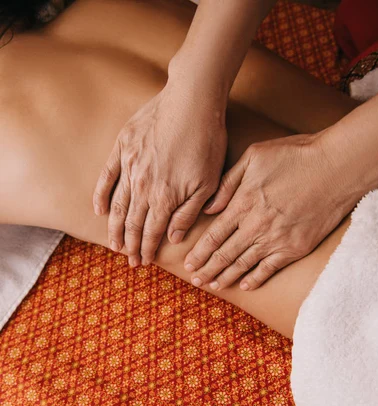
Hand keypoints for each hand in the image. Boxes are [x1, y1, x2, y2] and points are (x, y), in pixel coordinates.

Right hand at [93, 80, 226, 265]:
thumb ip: (188, 213)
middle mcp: (143, 186)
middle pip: (132, 223)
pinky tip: (98, 210)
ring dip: (114, 228)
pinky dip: (101, 195)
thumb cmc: (206, 142)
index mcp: (165, 197)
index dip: (146, 250)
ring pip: (117, 205)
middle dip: (130, 246)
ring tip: (113, 244)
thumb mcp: (208, 183)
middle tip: (129, 261)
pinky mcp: (122, 147)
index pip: (151, 232)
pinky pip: (106, 177)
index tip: (142, 262)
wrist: (192, 100)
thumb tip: (173, 238)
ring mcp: (129, 166)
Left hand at [184, 133, 355, 289]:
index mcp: (243, 203)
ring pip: (244, 264)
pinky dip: (255, 279)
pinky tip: (245, 285)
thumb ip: (228, 182)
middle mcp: (256, 226)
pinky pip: (270, 269)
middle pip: (224, 254)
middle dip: (206, 269)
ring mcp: (276, 240)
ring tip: (213, 285)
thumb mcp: (255, 156)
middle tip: (195, 280)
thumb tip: (209, 208)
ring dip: (226, 277)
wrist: (337, 168)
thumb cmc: (296, 155)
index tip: (188, 263)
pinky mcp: (295, 248)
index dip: (199, 252)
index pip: (213, 235)